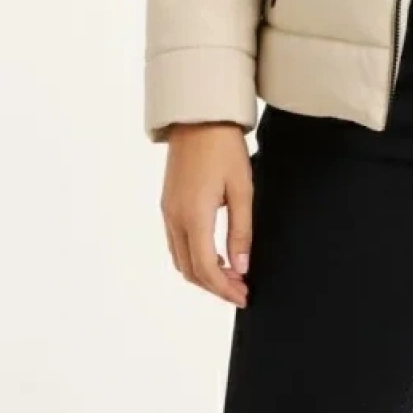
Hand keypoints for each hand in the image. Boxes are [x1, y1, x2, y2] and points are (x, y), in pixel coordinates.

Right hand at [160, 122, 253, 306]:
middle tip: (241, 289)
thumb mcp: (242, 188)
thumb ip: (241, 231)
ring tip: (231, 275)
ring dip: (203, 273)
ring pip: (181, 259)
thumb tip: (241, 267)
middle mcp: (175, 218)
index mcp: (194, 215)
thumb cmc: (224, 148)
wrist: (199, 116)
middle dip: (215, 286)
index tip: (244, 296)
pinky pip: (176, 243)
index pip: (206, 269)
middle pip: (190, 270)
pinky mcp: (168, 203)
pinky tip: (214, 253)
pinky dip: (193, 257)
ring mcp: (168, 211)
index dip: (225, 289)